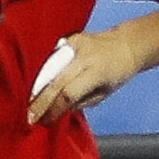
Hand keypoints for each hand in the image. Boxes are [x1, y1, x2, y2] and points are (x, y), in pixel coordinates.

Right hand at [25, 27, 139, 124]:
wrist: (128, 44)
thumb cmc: (119, 71)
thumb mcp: (105, 92)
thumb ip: (82, 101)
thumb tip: (60, 109)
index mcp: (97, 72)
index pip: (69, 94)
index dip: (54, 109)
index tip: (45, 120)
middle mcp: (85, 57)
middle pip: (55, 82)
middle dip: (40, 102)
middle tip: (30, 116)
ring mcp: (76, 45)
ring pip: (50, 70)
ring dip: (38, 88)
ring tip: (31, 104)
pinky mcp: (70, 38)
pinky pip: (53, 58)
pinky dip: (46, 72)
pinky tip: (39, 84)